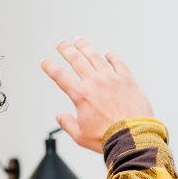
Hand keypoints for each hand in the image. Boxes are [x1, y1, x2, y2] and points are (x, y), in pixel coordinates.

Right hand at [40, 38, 153, 153]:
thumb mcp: (80, 136)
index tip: (45, 62)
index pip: (60, 76)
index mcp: (81, 95)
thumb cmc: (107, 138)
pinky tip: (108, 54)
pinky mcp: (127, 80)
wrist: (132, 137)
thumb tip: (60, 117)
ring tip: (79, 41)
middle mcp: (95, 83)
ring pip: (95, 57)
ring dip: (85, 47)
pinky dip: (112, 56)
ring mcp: (112, 79)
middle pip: (77, 60)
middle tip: (61, 44)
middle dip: (66, 50)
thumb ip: (67, 124)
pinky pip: (118, 63)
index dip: (50, 67)